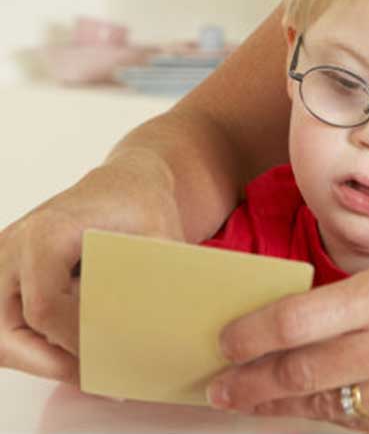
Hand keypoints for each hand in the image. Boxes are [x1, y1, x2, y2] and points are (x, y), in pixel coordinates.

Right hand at [0, 152, 182, 380]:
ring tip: (86, 367)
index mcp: (47, 233)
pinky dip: (34, 343)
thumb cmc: (141, 205)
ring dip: (38, 357)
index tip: (109, 355)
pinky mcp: (5, 273)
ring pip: (1, 334)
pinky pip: (6, 324)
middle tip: (93, 376)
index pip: (44, 307)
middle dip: (49, 361)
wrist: (125, 184)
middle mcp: (13, 245)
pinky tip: (74, 348)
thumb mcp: (159, 236)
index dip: (73, 340)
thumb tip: (157, 331)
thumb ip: (154, 281)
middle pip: (7, 330)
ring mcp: (3, 260)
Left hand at [207, 263, 368, 432]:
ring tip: (258, 400)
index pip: (302, 318)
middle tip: (221, 386)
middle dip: (251, 383)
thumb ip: (361, 302)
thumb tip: (293, 325)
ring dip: (286, 406)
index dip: (253, 335)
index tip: (226, 342)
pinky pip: (363, 429)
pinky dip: (337, 418)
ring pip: (328, 407)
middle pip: (304, 372)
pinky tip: (320, 408)